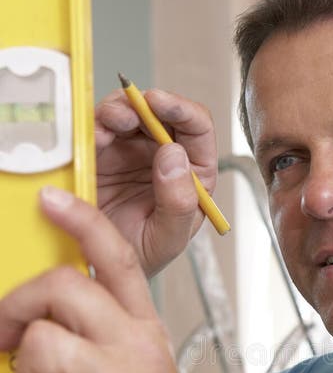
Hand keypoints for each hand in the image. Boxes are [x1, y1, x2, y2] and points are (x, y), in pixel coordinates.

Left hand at [0, 188, 205, 372]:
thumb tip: (48, 322)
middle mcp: (137, 352)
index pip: (118, 261)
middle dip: (15, 307)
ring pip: (39, 343)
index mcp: (148, 335)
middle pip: (63, 287)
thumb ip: (107, 342)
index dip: (83, 222)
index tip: (53, 201)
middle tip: (4, 337)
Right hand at [95, 88, 217, 276]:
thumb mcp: (167, 239)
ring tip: (113, 121)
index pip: (197, 129)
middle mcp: (164, 156)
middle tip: (132, 107)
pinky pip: (98, 128)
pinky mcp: (101, 152)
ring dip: (120, 108)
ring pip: (129, 112)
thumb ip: (179, 203)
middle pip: (161, 112)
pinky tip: (96, 136)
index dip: (182, 110)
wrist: (100, 269)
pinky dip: (95, 124)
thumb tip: (174, 154)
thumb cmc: (141, 256)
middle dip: (147, 104)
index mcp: (193, 174)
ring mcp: (131, 151)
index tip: (162, 105)